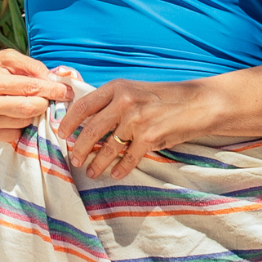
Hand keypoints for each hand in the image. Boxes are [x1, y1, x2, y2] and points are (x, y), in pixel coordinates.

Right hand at [0, 50, 71, 141]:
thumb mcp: (7, 58)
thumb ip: (31, 66)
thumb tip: (52, 80)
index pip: (30, 89)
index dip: (52, 90)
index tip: (67, 92)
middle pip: (30, 109)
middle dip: (44, 103)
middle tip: (45, 96)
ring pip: (25, 122)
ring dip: (31, 113)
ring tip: (20, 101)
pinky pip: (15, 133)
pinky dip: (20, 124)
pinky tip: (10, 112)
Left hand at [57, 77, 209, 180]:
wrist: (199, 103)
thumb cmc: (165, 98)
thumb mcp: (135, 91)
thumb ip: (113, 102)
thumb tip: (87, 122)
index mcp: (117, 88)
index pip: (83, 105)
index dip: (69, 122)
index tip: (62, 134)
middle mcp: (124, 102)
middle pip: (91, 130)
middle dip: (80, 148)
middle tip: (74, 159)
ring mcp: (136, 120)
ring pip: (107, 148)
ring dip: (97, 163)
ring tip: (92, 171)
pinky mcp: (149, 137)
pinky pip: (128, 159)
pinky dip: (120, 169)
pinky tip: (116, 174)